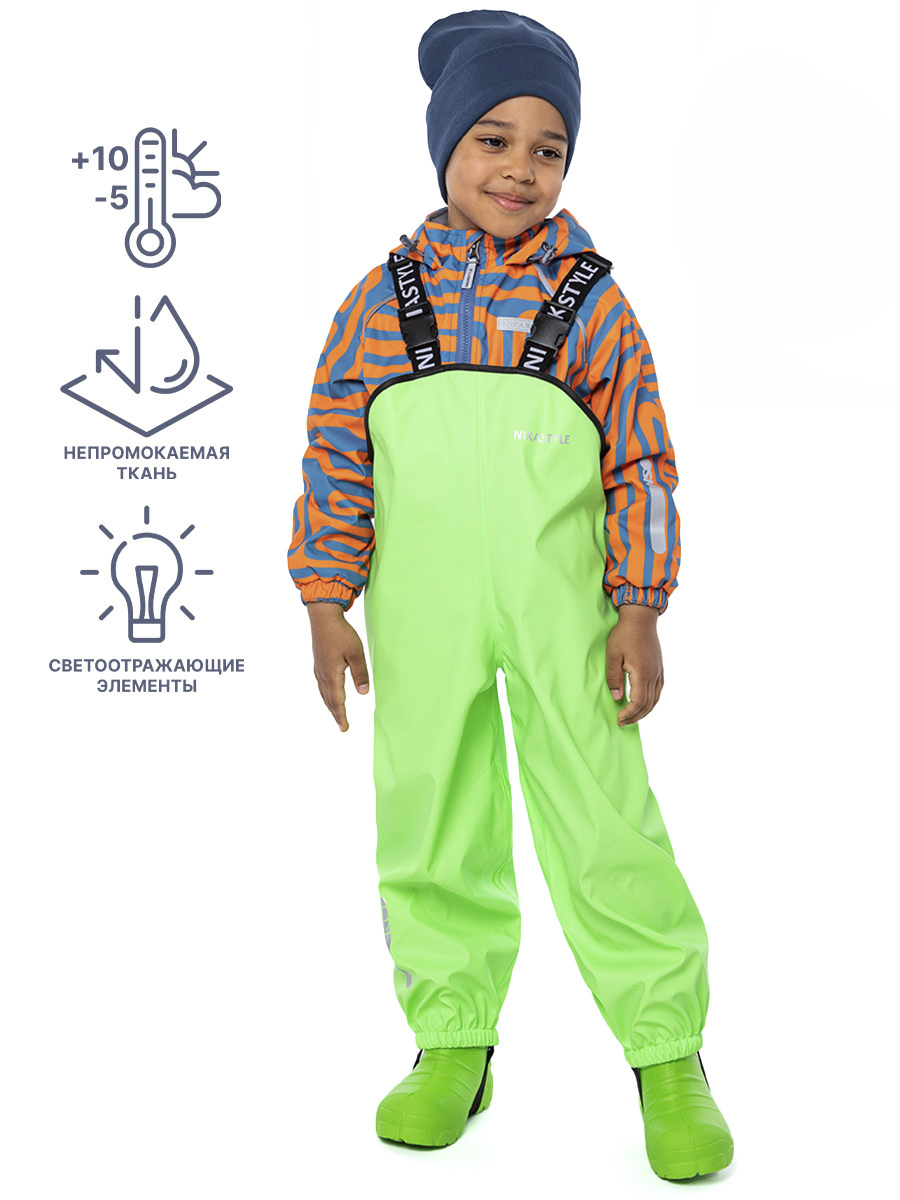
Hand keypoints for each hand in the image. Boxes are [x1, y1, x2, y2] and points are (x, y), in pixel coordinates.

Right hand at [307, 602, 369, 731]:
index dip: (341, 715)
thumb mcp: (356, 654)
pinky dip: (325, 694)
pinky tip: (327, 692)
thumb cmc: (341, 634)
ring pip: (323, 692)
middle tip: (342, 726)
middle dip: (335, 714)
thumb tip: (363, 693)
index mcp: (332, 675)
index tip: (344, 727)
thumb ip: (360, 674)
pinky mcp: (318, 662)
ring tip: (336, 713)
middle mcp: (323, 674)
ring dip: (330, 705)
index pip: (337, 701)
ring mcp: (318, 668)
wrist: (323, 618)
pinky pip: (321, 684)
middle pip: (328, 700)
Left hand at [606, 603, 663, 724]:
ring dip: (644, 711)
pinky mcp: (660, 668)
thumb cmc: (624, 635)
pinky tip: (643, 703)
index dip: (629, 713)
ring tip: (632, 717)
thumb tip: (616, 697)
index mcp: (642, 673)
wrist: (640, 619)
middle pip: (649, 704)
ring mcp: (659, 671)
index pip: (639, 701)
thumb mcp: (612, 656)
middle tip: (622, 722)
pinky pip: (659, 690)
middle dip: (636, 716)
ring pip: (656, 699)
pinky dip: (652, 701)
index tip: (619, 718)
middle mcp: (654, 675)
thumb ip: (614, 678)